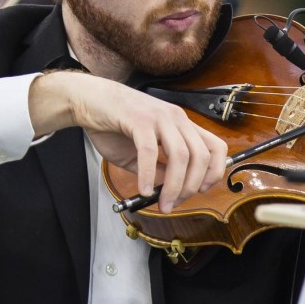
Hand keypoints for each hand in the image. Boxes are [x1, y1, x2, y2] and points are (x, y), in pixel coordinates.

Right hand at [31, 71, 227, 211]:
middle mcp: (176, 119)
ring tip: (162, 202)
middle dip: (191, 186)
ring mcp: (159, 117)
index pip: (216, 147)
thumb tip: (171, 189)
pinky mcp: (139, 120)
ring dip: (174, 186)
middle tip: (175, 203)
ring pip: (181, 155)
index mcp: (181, 125)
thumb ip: (158, 169)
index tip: (200, 190)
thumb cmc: (113, 124)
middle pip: (201, 156)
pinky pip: (150, 151)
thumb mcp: (141, 153)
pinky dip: (149, 175)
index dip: (215, 172)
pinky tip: (144, 189)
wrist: (88, 100)